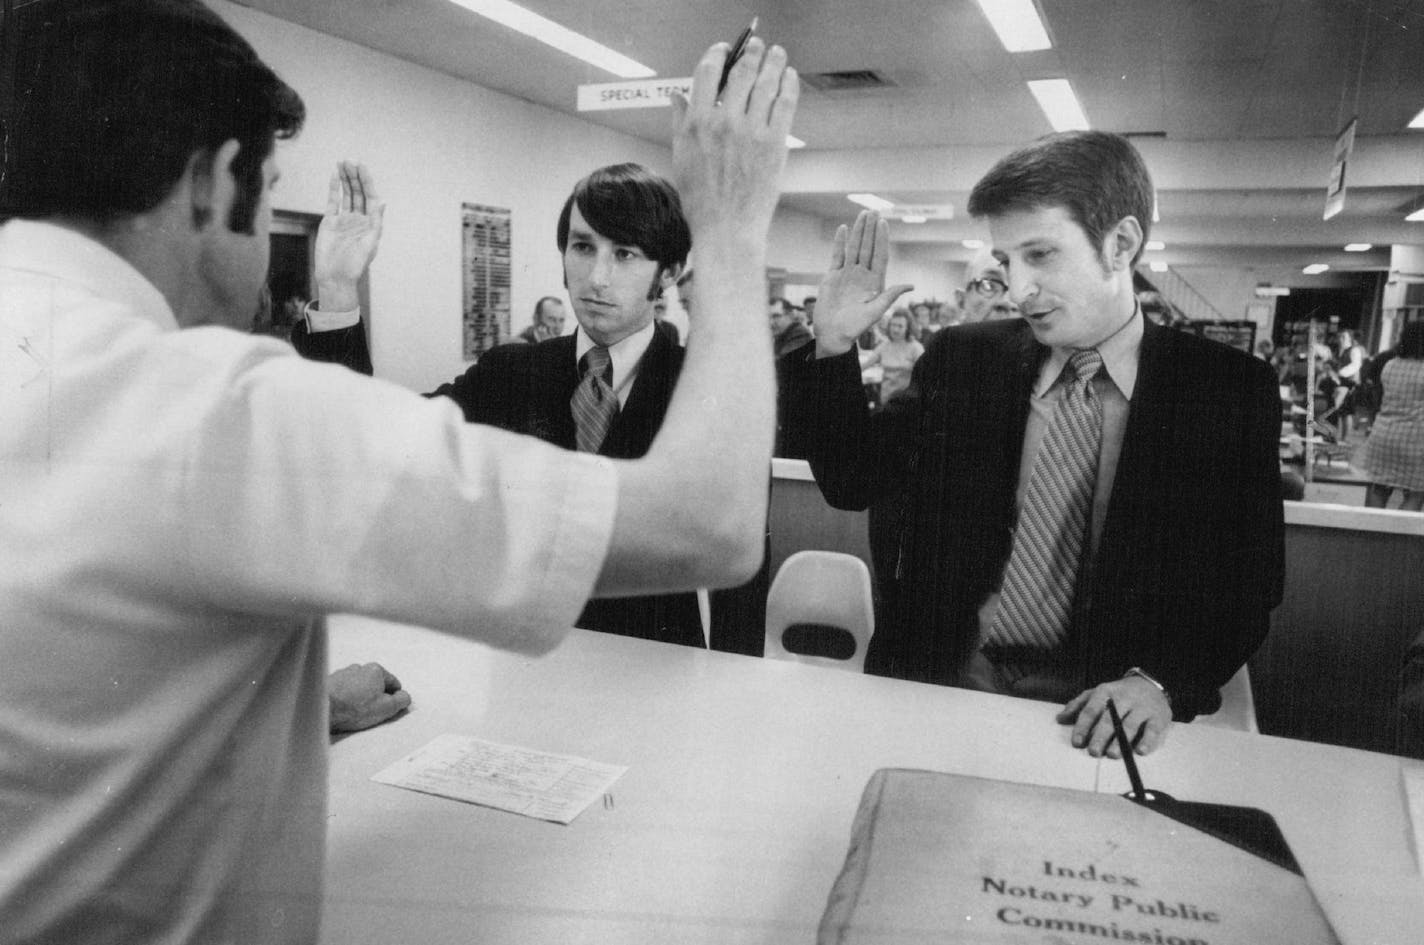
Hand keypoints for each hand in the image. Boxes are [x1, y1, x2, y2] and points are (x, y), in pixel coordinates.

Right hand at [314, 161, 384, 312]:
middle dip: (355, 176)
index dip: (367, 182)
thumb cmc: (355, 264)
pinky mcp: (330, 221)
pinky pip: (332, 201)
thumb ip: (376, 222)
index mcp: (371, 223)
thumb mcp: (370, 243)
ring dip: (345, 179)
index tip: (362, 167)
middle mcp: (358, 219)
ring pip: (346, 194)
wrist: (335, 277)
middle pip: (358, 192)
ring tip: (343, 163)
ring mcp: (344, 219)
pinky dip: (333, 188)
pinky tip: (334, 175)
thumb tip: (383, 201)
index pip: (370, 197)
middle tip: (351, 160)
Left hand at [328, 662, 410, 733]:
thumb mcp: (386, 708)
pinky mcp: (330, 682)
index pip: (394, 683)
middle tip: (373, 713)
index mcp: (376, 670)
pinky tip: (343, 710)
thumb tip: (404, 697)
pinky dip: (346, 698)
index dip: (395, 698)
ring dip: (360, 697)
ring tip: (355, 713)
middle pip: (375, 684)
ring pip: (358, 687)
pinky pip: (344, 690)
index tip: (391, 709)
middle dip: (376, 697)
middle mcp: (359, 668)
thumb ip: (401, 700)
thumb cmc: (353, 708)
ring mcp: (343, 674)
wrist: (321, 708)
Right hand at [670, 37, 798, 259]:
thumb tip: (677, 95)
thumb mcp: (681, 158)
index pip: (707, 72)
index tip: (726, 49)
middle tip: (758, 46)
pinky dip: (789, 85)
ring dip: (774, 62)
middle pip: (741, 72)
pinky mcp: (774, 145)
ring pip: (766, 83)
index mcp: (696, 123)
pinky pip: (785, 104)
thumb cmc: (701, 200)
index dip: (718, 53)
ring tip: (778, 54)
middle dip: (751, 52)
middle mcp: (723, 123)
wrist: (726, 230)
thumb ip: (680, 122)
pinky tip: (790, 77)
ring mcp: (751, 133)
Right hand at [813, 211, 912, 356]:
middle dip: (870, 229)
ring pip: (854, 248)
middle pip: (868, 247)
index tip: (883, 222)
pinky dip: (840, 242)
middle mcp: (862, 275)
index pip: (880, 255)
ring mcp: (847, 274)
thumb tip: (910, 285)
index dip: (882, 239)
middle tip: (873, 210)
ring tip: (862, 215)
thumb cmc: (855, 327)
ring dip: (858, 231)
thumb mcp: (876, 311)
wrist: (833, 335)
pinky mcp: (832, 276)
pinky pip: (837, 255)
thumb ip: (890, 295)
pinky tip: (843, 229)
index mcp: (875, 282)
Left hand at [1056, 675, 1171, 757]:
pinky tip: (1140, 751)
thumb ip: (1078, 705)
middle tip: (1093, 751)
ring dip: (1121, 741)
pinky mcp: (1158, 717)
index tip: (1076, 742)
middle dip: (1100, 736)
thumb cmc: (1118, 694)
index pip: (1091, 710)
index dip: (1083, 726)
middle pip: (1110, 718)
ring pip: (1130, 725)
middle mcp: (1124, 698)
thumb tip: (1060, 719)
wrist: (1151, 684)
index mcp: (1105, 691)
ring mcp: (1142, 707)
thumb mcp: (1097, 693)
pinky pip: (1152, 730)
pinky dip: (1147, 740)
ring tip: (1112, 754)